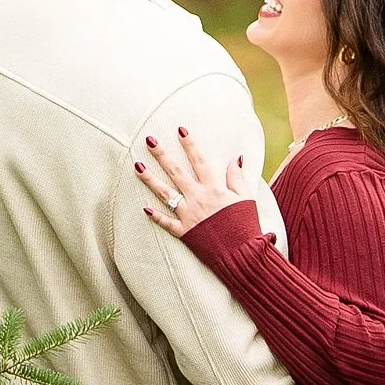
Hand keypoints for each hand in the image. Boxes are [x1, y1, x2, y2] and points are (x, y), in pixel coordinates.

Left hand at [134, 125, 254, 238]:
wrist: (242, 254)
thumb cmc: (246, 225)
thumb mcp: (247, 198)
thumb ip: (237, 178)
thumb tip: (235, 158)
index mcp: (214, 188)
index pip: (199, 161)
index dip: (190, 144)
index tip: (180, 130)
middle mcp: (198, 198)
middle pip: (176, 172)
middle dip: (162, 155)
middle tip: (149, 140)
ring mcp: (188, 215)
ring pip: (165, 193)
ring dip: (150, 179)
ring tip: (137, 166)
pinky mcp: (184, 232)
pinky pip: (167, 222)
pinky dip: (156, 216)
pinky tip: (145, 209)